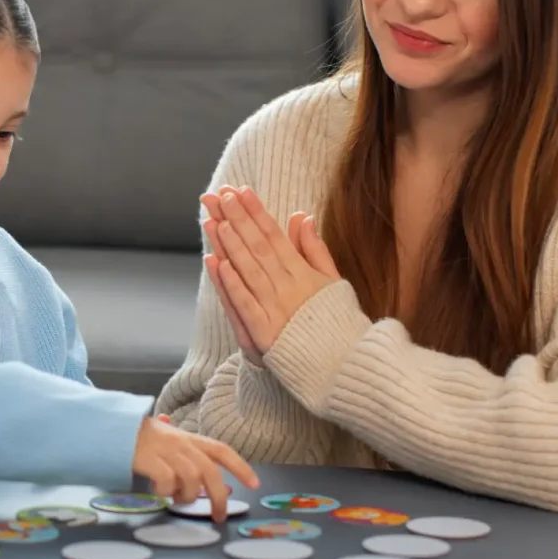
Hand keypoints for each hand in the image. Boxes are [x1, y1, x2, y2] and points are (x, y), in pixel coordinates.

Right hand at [132, 414, 258, 521]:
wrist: (113, 428)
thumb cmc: (139, 436)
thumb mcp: (165, 438)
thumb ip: (180, 447)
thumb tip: (192, 464)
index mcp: (189, 439)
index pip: (222, 450)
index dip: (241, 466)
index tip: (255, 484)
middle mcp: (182, 444)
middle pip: (210, 472)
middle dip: (219, 497)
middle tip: (219, 516)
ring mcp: (167, 451)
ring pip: (191, 478)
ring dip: (187, 495)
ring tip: (175, 498)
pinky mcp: (151, 460)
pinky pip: (167, 481)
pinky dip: (165, 491)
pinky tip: (157, 490)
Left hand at [201, 186, 339, 353]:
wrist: (342, 366)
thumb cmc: (334, 322)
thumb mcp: (332, 281)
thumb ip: (315, 249)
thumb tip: (302, 216)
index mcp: (304, 274)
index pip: (275, 236)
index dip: (257, 213)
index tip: (241, 192)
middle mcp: (288, 288)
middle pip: (258, 248)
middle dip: (238, 220)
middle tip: (220, 196)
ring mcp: (275, 310)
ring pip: (249, 271)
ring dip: (231, 245)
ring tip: (215, 220)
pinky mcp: (264, 333)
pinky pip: (245, 304)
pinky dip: (232, 284)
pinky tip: (218, 263)